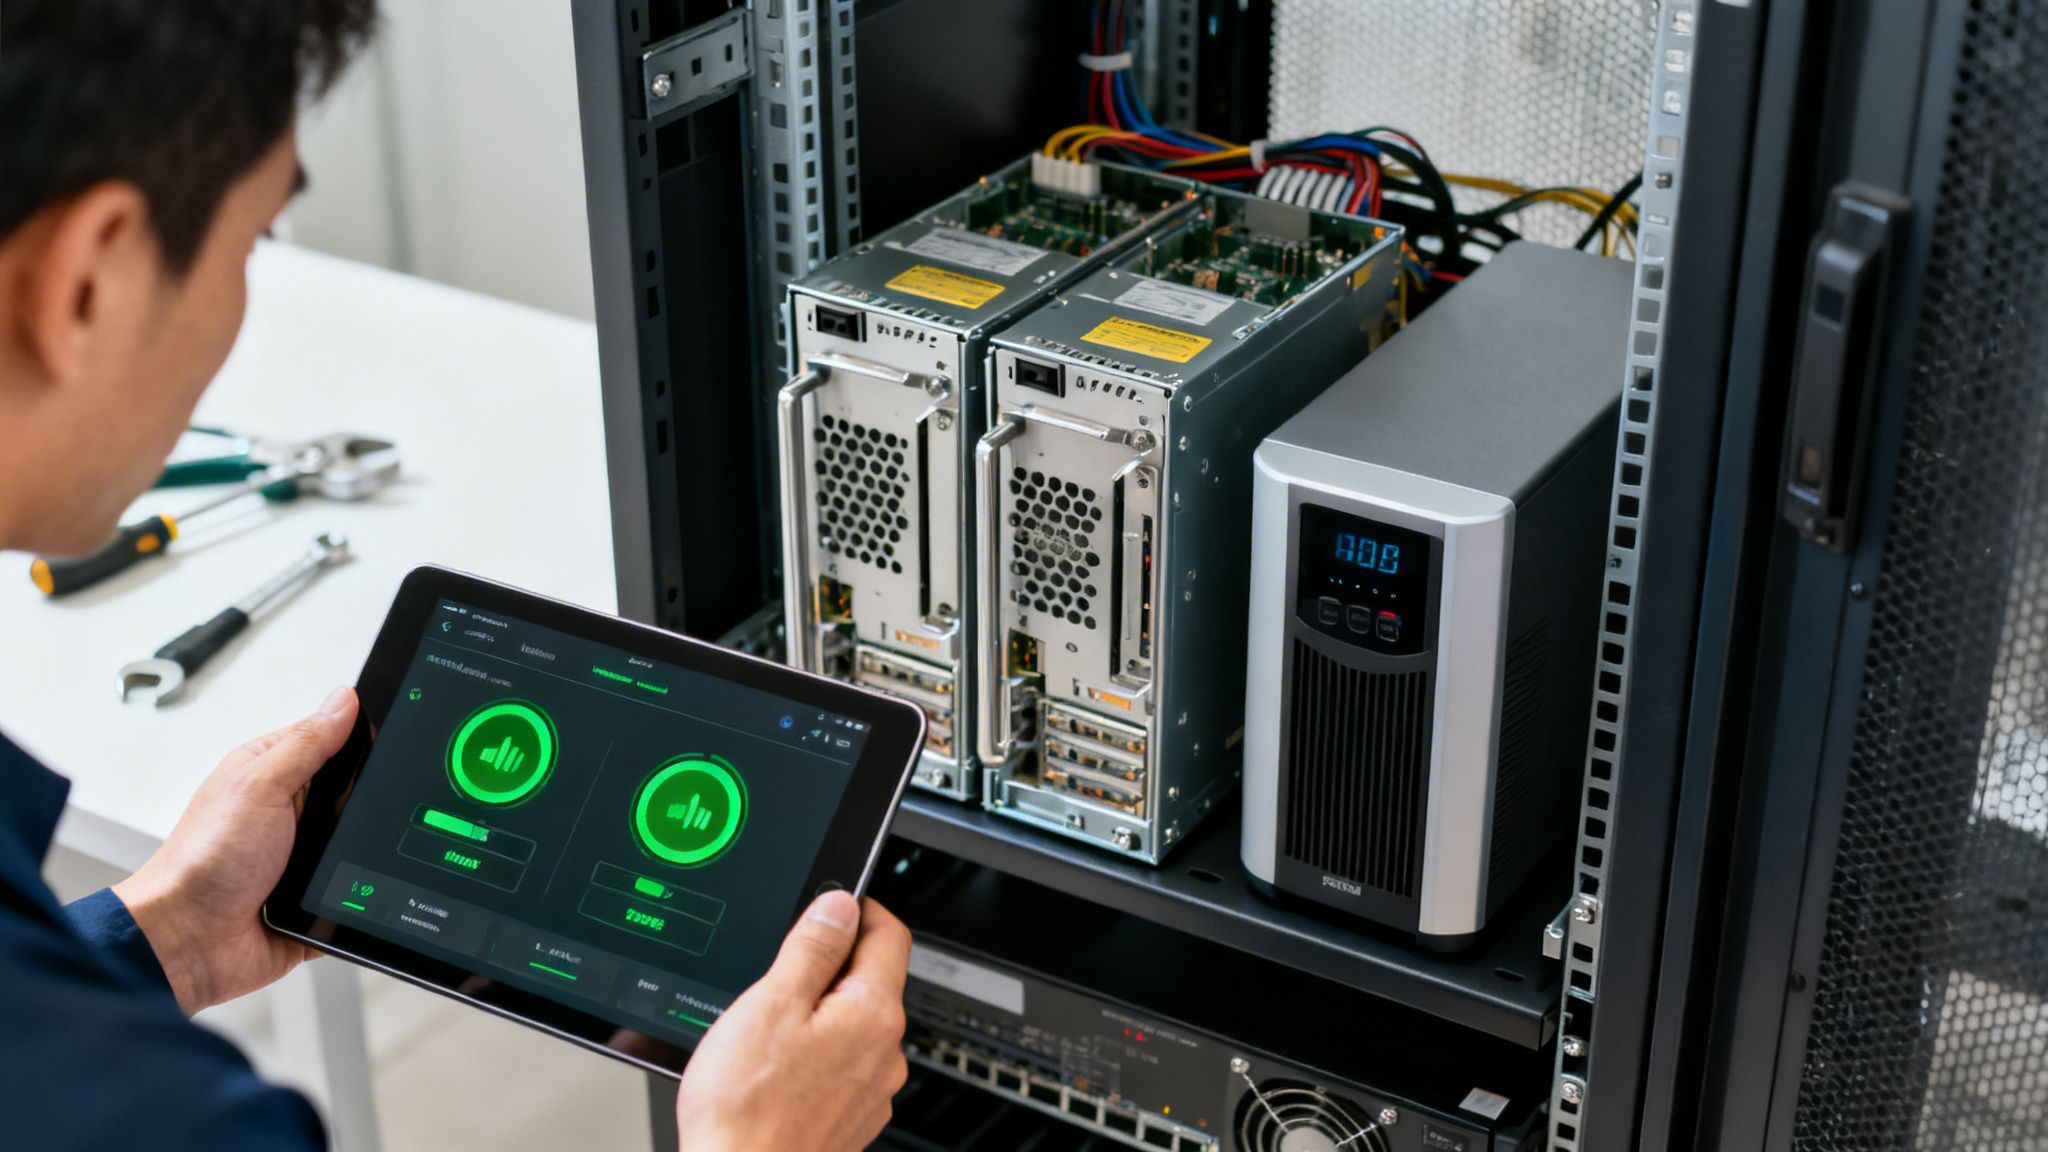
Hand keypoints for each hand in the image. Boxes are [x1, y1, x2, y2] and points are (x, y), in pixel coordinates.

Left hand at [112, 687, 357, 1012]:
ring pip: (359, 841)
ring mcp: (302, 855)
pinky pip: (357, 889)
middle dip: (365, 801)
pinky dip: (359, 891)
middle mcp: (287, 811)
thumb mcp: (260, 786)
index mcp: (270, 772)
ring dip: (359, 850)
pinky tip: (351, 890)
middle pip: (353, 791)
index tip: (387, 739)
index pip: (329, 739)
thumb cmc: (202, 863)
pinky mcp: (315, 896)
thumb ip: (307, 742)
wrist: (188, 943)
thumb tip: (344, 700)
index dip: (360, 738)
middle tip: (354, 809)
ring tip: (343, 855)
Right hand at [676, 891, 911, 1151]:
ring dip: (818, 1014)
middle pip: (870, 981)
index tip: (831, 904)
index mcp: (873, 1014)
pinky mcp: (849, 1120)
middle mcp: (885, 1054)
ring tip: (766, 1027)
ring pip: (852, 1027)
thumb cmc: (748, 1109)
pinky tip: (773, 1068)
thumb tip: (839, 905)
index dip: (859, 909)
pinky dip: (813, 1055)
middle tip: (778, 969)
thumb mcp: (771, 1004)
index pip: (890, 935)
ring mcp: (870, 1091)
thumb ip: (812, 948)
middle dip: (829, 966)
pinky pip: (840, 1068)